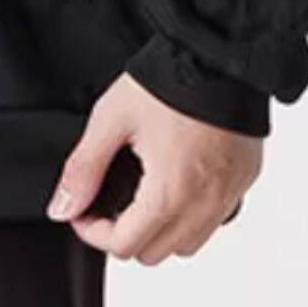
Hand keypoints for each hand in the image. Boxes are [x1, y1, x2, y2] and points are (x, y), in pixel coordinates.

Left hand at [48, 73, 263, 265]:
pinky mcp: (244, 181)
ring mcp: (228, 194)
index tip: (84, 211)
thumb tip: (62, 209)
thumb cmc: (169, 81)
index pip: (124, 247)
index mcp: (169, 193)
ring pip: (187, 245)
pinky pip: (216, 220)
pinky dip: (193, 217)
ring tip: (144, 197)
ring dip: (160, 232)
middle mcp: (204, 204)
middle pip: (154, 254)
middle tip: (109, 204)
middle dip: (125, 235)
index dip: (93, 233)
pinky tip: (178, 185)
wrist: (221, 53)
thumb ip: (83, 170)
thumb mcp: (111, 120)